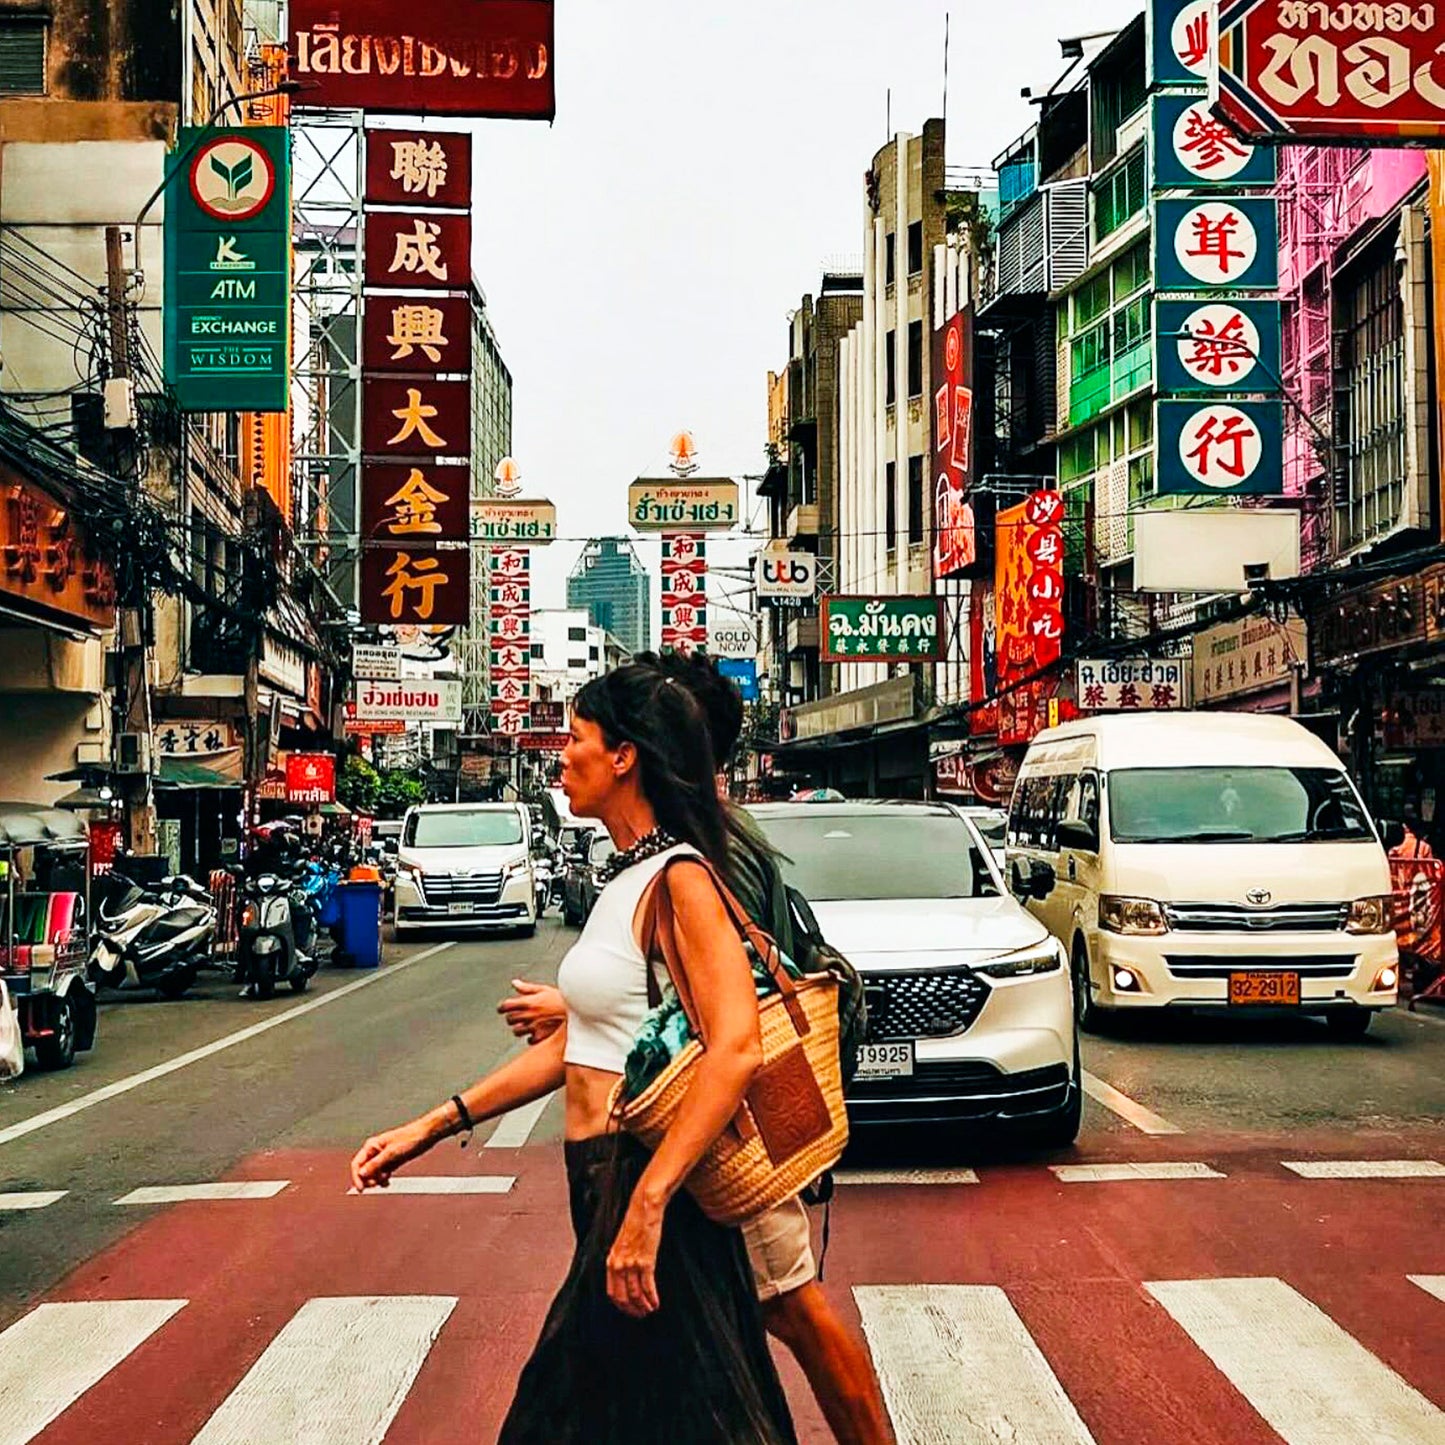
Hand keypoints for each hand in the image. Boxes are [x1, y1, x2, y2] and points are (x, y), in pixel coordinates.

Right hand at [350, 1119, 434, 1191]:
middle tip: (377, 1184)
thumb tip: (362, 1173)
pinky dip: (384, 1178)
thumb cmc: (411, 1138)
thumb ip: (376, 1164)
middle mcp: (376, 1151)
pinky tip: (388, 1182)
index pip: (357, 1164)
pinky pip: (383, 1173)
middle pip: (364, 1170)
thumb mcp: (391, 1153)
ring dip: (377, 1180)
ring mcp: (384, 1156)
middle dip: (369, 1179)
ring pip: (374, 1173)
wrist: (427, 1134)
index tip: (361, 1189)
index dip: (357, 1177)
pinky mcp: (392, 1160)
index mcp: (372, 1145)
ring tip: (385, 1181)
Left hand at [498, 979, 564, 1043]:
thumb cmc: (561, 999)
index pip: (505, 1006)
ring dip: (519, 1028)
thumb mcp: (544, 989)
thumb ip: (527, 988)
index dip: (502, 1007)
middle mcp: (528, 1015)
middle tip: (517, 1015)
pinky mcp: (541, 1036)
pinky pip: (529, 1040)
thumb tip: (514, 983)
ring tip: (527, 1024)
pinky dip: (530, 1037)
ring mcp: (534, 1027)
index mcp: (528, 1002)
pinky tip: (536, 1032)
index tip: (502, 1009)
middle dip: (511, 1017)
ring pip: (516, 1031)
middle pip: (509, 1019)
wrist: (577, 1011)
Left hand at [606, 1187, 664, 1317]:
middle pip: (622, 1297)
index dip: (621, 1305)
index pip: (611, 1292)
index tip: (630, 1310)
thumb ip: (622, 1259)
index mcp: (611, 1260)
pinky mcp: (646, 1261)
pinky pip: (648, 1287)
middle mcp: (618, 1264)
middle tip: (641, 1315)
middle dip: (632, 1310)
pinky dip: (652, 1299)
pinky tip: (656, 1303)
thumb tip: (627, 1275)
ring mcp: (631, 1264)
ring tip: (651, 1310)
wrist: (645, 1207)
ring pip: (635, 1295)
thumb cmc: (636, 1223)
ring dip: (644, 1306)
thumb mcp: (622, 1243)